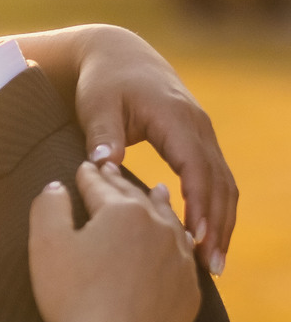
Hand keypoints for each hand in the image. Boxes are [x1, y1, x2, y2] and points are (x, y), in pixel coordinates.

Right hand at [29, 162, 200, 321]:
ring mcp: (180, 260)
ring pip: (170, 221)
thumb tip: (56, 187)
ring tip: (158, 191)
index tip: (84, 166)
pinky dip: (179, 242)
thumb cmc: (73, 298)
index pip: (100, 186)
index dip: (88, 175)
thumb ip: (48, 207)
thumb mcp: (46, 245)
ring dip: (159, 205)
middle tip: (113, 171)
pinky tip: (179, 241)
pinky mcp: (189, 291)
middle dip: (121, 183)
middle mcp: (158, 227)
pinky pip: (186, 257)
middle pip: (136, 198)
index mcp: (123, 211)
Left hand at [71, 26, 236, 276]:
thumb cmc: (103, 82)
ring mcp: (203, 134)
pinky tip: (208, 239)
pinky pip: (217, 180)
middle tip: (211, 266)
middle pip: (219, 181)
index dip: (199, 204)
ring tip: (214, 264)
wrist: (119, 55)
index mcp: (175, 118)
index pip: (196, 167)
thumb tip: (105, 166)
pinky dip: (217, 210)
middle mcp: (198, 126)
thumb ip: (102, 135)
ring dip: (223, 223)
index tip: (194, 238)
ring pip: (225, 184)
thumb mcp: (97, 104)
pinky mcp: (199, 142)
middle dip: (218, 225)